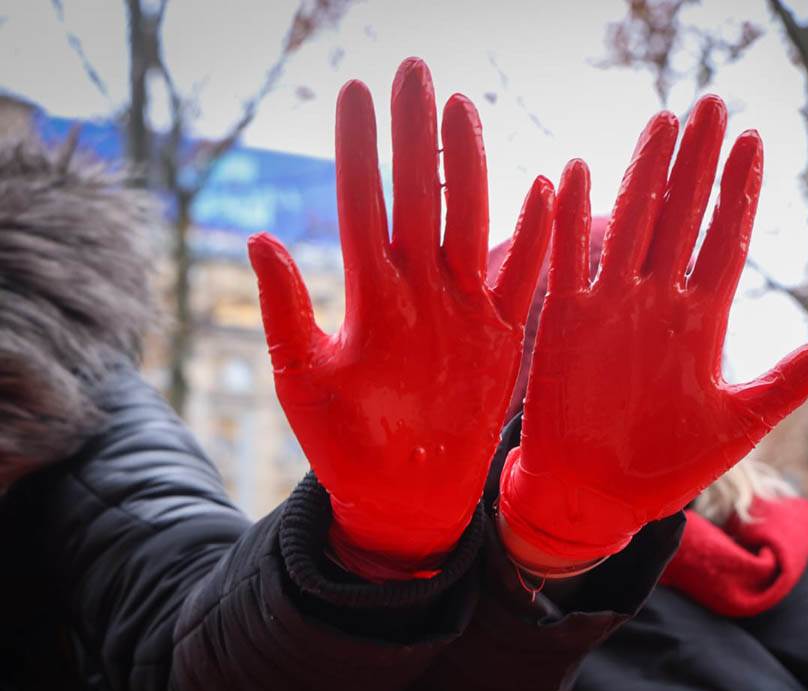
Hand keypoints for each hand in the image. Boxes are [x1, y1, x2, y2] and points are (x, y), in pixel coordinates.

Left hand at [248, 58, 553, 576]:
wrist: (404, 498)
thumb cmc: (345, 446)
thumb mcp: (304, 380)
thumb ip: (288, 312)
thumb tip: (260, 239)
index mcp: (371, 297)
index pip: (364, 205)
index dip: (361, 150)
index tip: (355, 93)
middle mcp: (419, 291)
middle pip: (419, 197)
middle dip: (414, 135)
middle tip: (412, 70)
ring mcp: (463, 310)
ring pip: (469, 224)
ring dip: (468, 168)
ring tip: (461, 109)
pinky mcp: (501, 338)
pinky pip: (523, 281)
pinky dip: (536, 240)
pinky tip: (542, 189)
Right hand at [498, 95, 807, 567]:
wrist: (596, 498)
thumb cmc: (666, 468)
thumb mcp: (738, 425)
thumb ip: (785, 382)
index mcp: (701, 323)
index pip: (725, 241)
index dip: (738, 193)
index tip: (753, 142)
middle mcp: (658, 304)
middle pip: (682, 217)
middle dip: (698, 162)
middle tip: (713, 103)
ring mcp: (610, 308)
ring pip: (630, 225)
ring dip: (646, 174)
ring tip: (663, 121)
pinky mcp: (566, 323)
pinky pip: (566, 263)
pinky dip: (565, 221)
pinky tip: (570, 173)